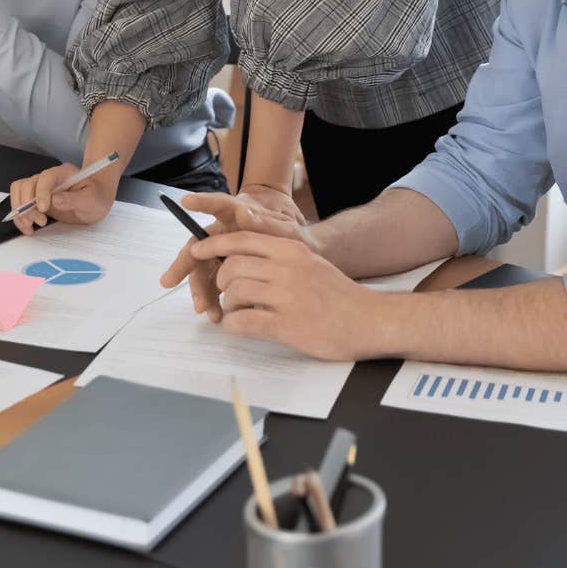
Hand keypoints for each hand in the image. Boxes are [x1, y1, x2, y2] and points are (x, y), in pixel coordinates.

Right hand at [8, 161, 116, 235]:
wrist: (96, 200)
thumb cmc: (97, 196)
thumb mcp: (91, 199)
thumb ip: (74, 199)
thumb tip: (54, 200)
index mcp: (64, 173)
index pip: (46, 177)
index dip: (42, 192)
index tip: (44, 209)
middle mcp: (49, 178)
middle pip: (28, 184)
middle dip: (28, 204)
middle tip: (40, 221)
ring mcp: (41, 188)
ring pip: (20, 192)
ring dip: (20, 210)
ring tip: (30, 226)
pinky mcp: (37, 199)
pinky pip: (21, 203)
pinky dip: (20, 216)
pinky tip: (27, 227)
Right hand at [160, 189, 313, 321]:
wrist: (301, 253)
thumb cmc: (292, 235)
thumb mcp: (285, 230)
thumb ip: (266, 224)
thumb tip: (244, 214)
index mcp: (238, 215)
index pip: (218, 205)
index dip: (202, 202)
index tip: (186, 201)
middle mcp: (224, 232)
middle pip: (198, 246)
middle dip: (182, 265)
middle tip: (168, 282)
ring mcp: (223, 253)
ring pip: (203, 271)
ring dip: (200, 290)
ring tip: (205, 310)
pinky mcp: (227, 271)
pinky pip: (214, 286)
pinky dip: (213, 300)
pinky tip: (216, 314)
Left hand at [194, 228, 374, 360]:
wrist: (369, 321)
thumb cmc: (339, 296)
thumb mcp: (310, 264)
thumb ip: (279, 260)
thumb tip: (244, 262)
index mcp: (291, 250)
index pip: (241, 239)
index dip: (213, 245)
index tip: (197, 251)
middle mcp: (287, 268)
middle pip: (232, 266)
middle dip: (220, 281)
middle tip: (225, 294)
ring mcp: (286, 296)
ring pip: (234, 293)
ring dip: (227, 305)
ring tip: (235, 313)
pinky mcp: (287, 324)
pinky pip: (243, 322)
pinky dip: (233, 326)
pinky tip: (238, 328)